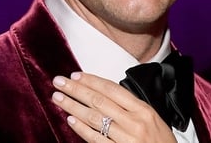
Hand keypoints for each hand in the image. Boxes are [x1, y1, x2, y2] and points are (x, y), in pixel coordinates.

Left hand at [52, 72, 176, 142]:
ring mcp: (126, 138)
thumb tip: (106, 95)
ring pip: (94, 118)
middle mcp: (134, 122)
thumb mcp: (153, 119)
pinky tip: (70, 120)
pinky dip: (82, 129)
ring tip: (58, 98)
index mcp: (143, 109)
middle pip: (99, 100)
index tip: (75, 75)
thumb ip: (132, 107)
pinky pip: (96, 139)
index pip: (112, 89)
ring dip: (73, 106)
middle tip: (59, 81)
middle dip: (76, 89)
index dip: (92, 80)